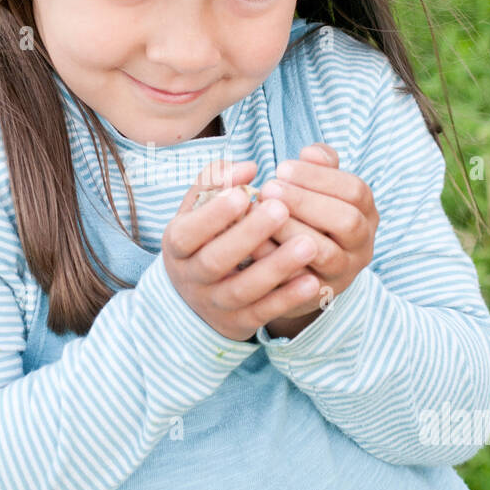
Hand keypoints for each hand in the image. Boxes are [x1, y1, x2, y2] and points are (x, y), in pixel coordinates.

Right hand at [161, 158, 327, 340]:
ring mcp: (214, 302)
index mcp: (178, 245)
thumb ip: (216, 182)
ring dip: (275, 268)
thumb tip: (247, 167)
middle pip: (216, 260)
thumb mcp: (197, 211)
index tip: (244, 195)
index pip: (189, 232)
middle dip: (248, 235)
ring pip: (243, 289)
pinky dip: (287, 299)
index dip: (213, 215)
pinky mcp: (238, 323)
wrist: (192, 299)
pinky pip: (263, 312)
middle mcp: (192, 276)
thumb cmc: (202, 239)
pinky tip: (312, 281)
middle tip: (281, 209)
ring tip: (308, 244)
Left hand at [250, 143, 378, 335]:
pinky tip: (252, 242)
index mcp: (366, 213)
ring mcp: (344, 273)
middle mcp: (362, 244)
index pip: (355, 191)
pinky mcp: (319, 296)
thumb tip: (311, 152)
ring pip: (327, 254)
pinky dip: (277, 260)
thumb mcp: (317, 189)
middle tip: (268, 188)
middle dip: (306, 202)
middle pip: (348, 222)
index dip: (319, 177)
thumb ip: (318, 166)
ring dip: (292, 230)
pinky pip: (301, 281)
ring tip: (260, 212)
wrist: (299, 272)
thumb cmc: (306, 216)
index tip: (281, 167)